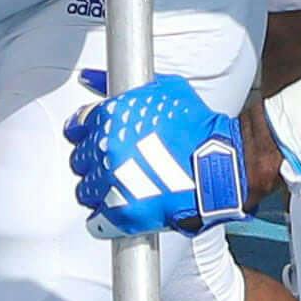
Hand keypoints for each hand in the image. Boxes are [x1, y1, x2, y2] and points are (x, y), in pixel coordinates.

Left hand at [69, 68, 246, 234]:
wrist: (224, 163)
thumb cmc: (198, 128)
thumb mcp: (162, 91)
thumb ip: (121, 84)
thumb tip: (91, 78)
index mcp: (110, 117)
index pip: (77, 126)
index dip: (89, 132)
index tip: (99, 138)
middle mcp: (106, 149)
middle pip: (80, 159)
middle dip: (96, 161)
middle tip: (120, 162)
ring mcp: (112, 182)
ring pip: (86, 191)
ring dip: (100, 189)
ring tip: (125, 186)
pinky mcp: (123, 213)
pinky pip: (98, 222)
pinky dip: (106, 219)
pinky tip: (123, 209)